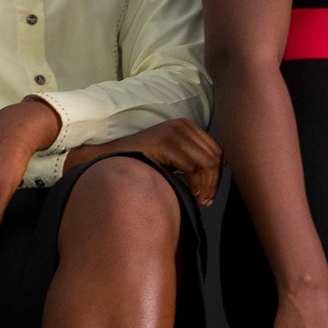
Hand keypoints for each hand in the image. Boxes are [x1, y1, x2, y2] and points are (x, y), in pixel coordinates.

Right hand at [70, 118, 224, 205]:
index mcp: (186, 127)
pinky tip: (190, 195)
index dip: (217, 175)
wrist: (109, 159)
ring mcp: (174, 132)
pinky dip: (196, 184)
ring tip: (199, 201)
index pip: (216, 150)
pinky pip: (193, 167)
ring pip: (207, 163)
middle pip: (214, 156)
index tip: (209, 194)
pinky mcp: (166, 142)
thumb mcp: (171, 158)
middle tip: (206, 201)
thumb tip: (214, 179)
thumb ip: (191, 162)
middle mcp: (182, 126)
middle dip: (213, 182)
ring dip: (206, 186)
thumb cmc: (139, 164)